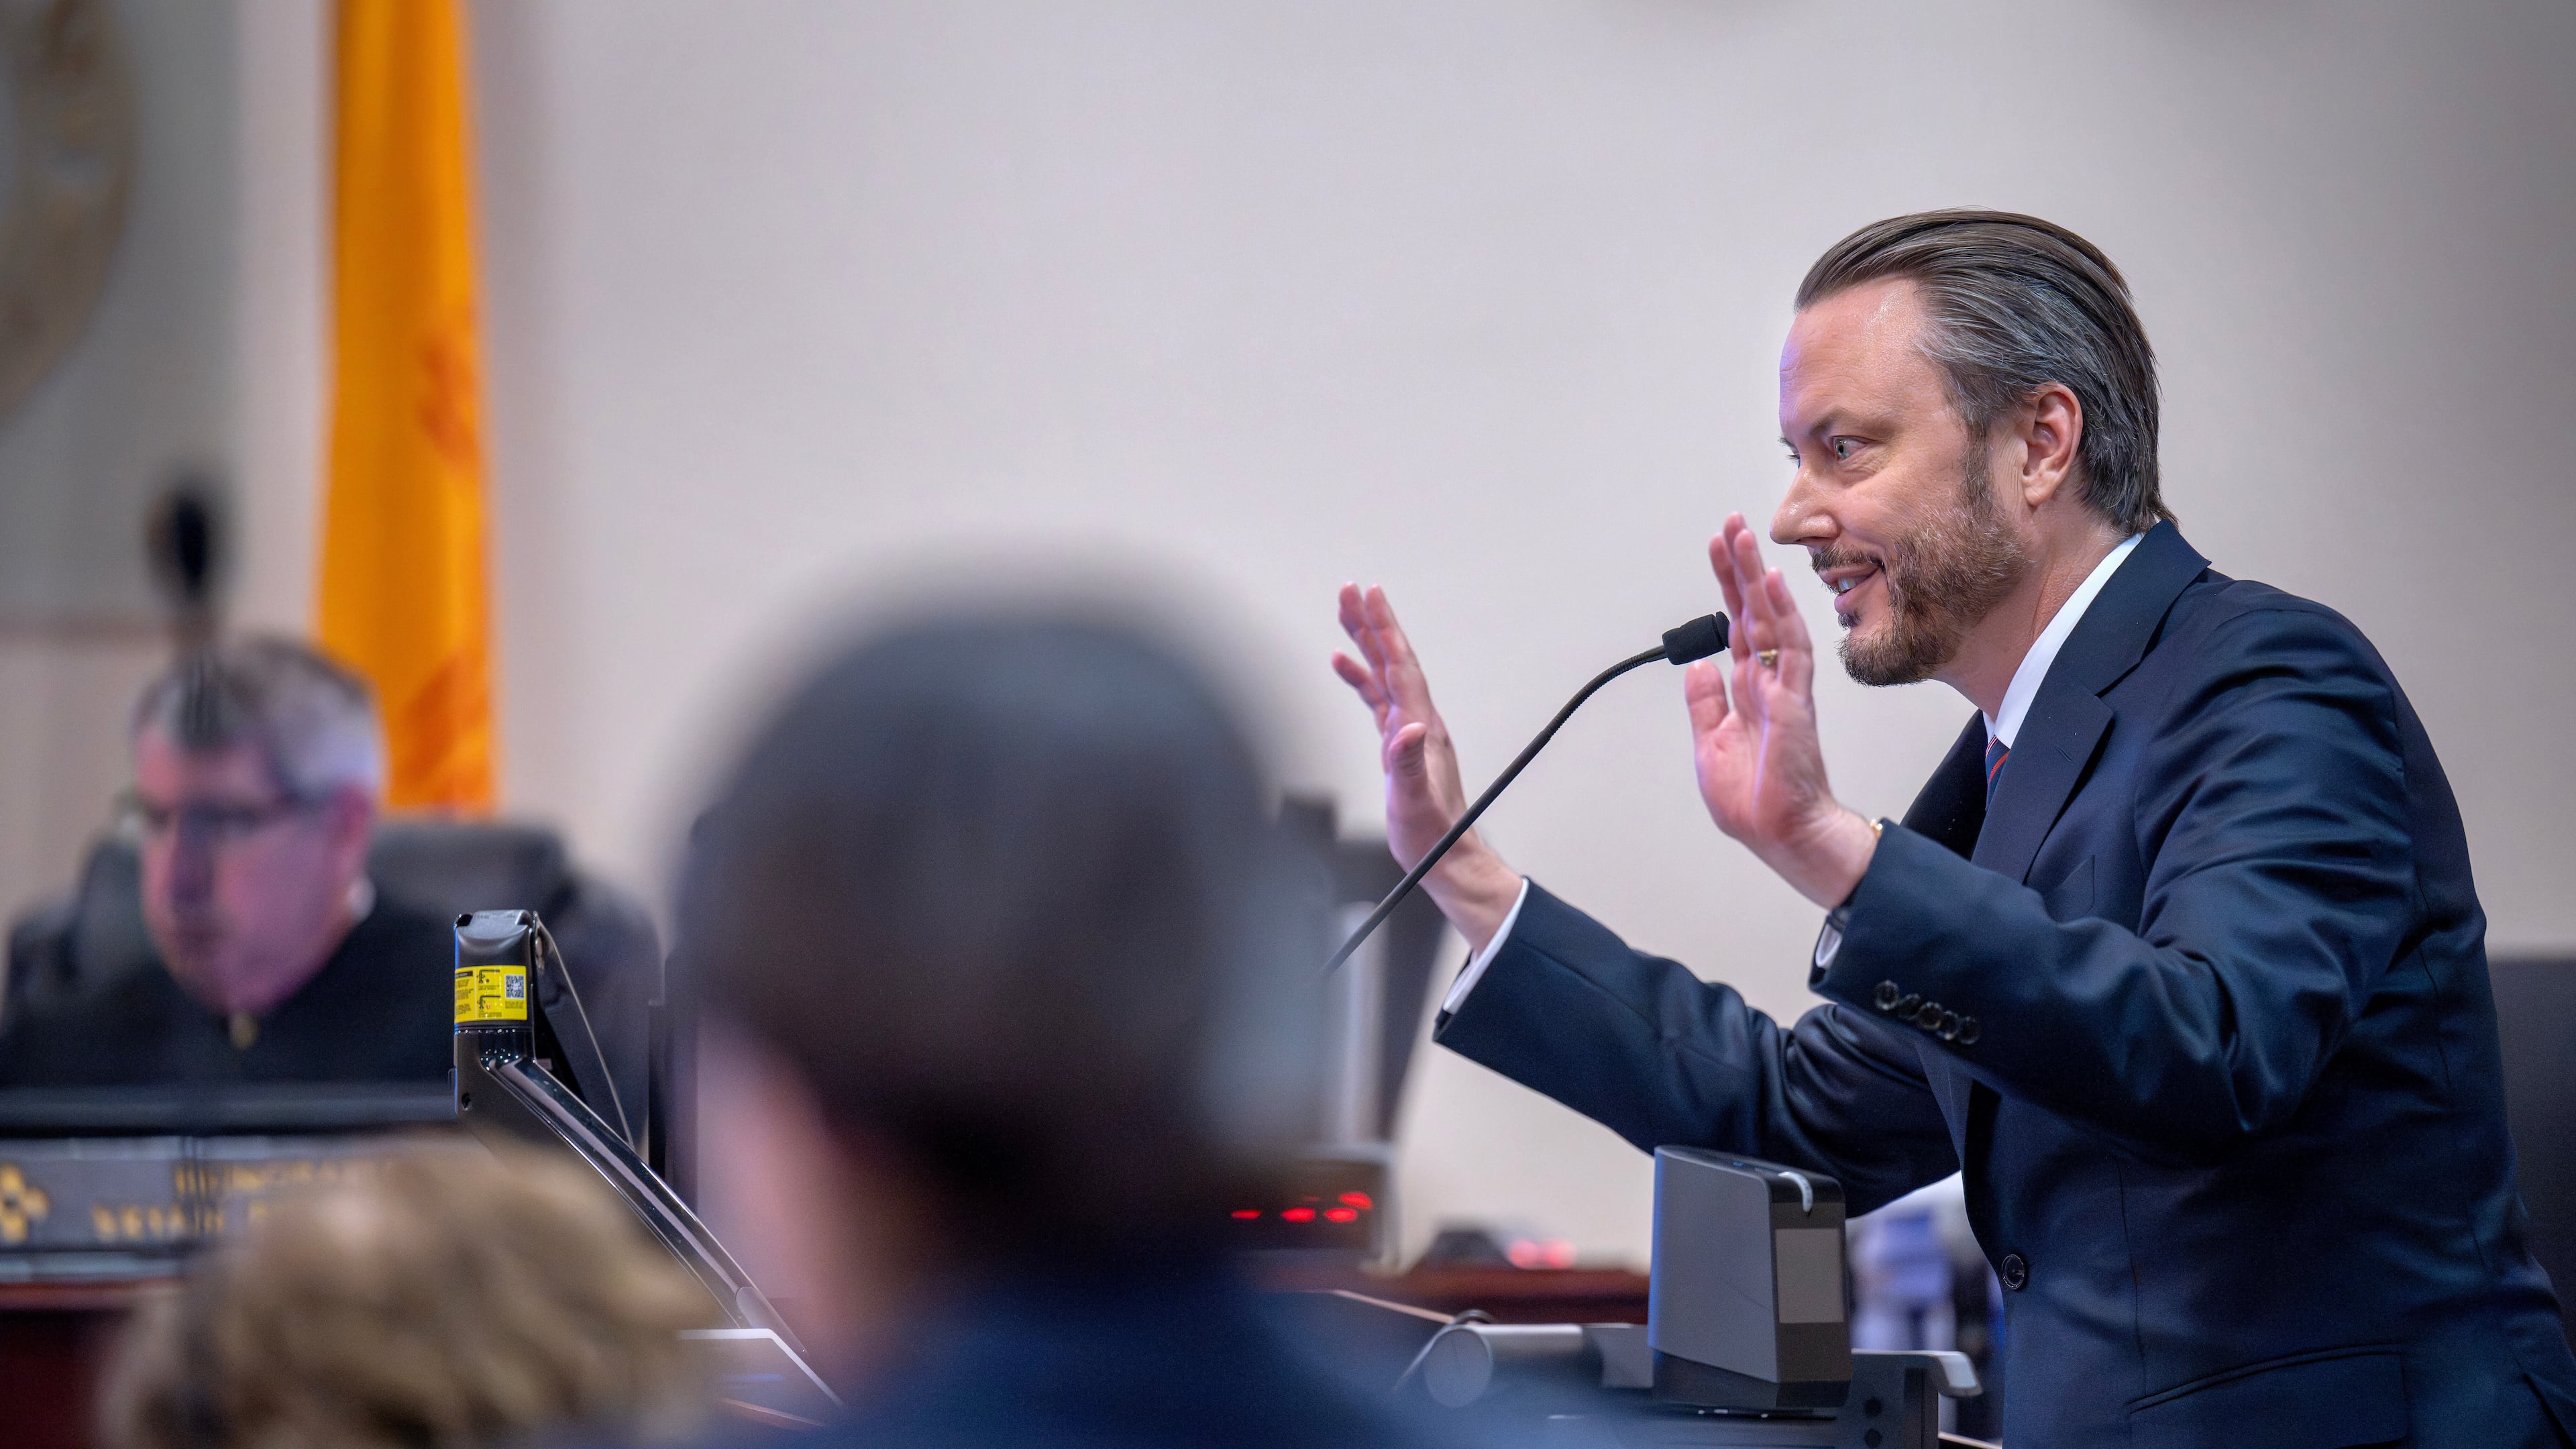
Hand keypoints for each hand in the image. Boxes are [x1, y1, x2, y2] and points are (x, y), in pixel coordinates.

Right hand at [1332, 584, 1521, 951]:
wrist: (1445, 856)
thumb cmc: (1432, 833)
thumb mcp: (1414, 801)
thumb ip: (1408, 764)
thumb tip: (1404, 727)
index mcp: (1422, 727)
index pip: (1400, 665)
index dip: (1384, 628)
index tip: (1369, 596)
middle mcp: (1418, 721)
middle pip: (1392, 659)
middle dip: (1371, 622)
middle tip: (1350, 590)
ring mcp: (1408, 730)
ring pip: (1383, 673)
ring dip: (1365, 642)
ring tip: (1345, 613)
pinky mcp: (1398, 743)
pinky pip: (1376, 697)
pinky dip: (1359, 677)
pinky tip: (1343, 664)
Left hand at [1686, 515, 1878, 906]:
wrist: (1782, 834)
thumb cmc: (1756, 800)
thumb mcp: (1710, 745)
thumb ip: (1706, 704)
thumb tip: (1698, 668)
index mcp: (1748, 690)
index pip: (1736, 626)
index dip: (1727, 587)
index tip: (1718, 549)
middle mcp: (1768, 681)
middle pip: (1753, 611)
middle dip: (1740, 568)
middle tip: (1731, 525)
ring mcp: (1783, 687)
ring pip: (1771, 619)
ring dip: (1756, 577)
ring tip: (1744, 537)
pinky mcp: (1793, 702)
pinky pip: (1789, 649)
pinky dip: (1780, 614)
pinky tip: (1770, 584)